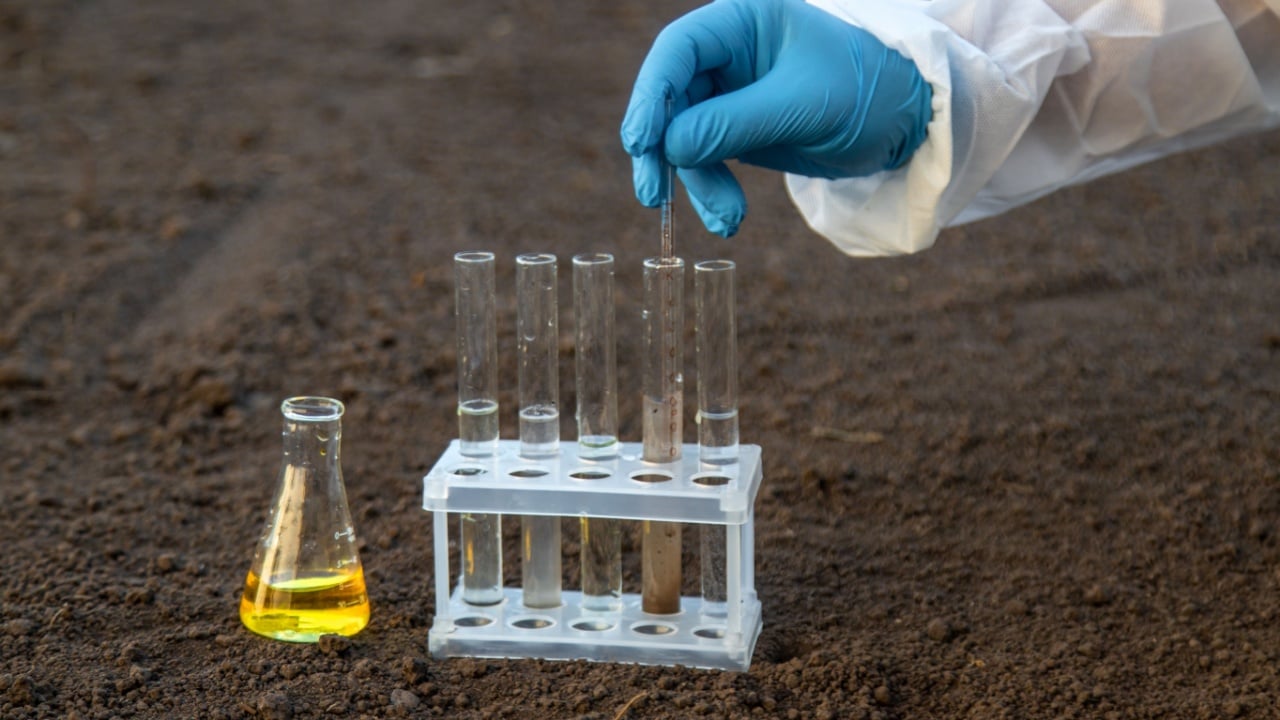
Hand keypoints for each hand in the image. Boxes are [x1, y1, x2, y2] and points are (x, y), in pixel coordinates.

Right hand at [621, 0, 931, 236]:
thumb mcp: (802, 106)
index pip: (678, 50)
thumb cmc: (864, 90)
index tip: (640, 141)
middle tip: (652, 195)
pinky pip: (705, 162)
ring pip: (684, 140)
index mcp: (742, 22)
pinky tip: (729, 219)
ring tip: (728, 220)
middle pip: (670, 100)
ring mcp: (728, 95)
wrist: (906, 119)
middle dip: (663, 151)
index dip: (651, 95)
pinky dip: (712, 193)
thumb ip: (734, 123)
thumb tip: (670, 148)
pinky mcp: (736, 131)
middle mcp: (727, 54)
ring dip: (696, 184)